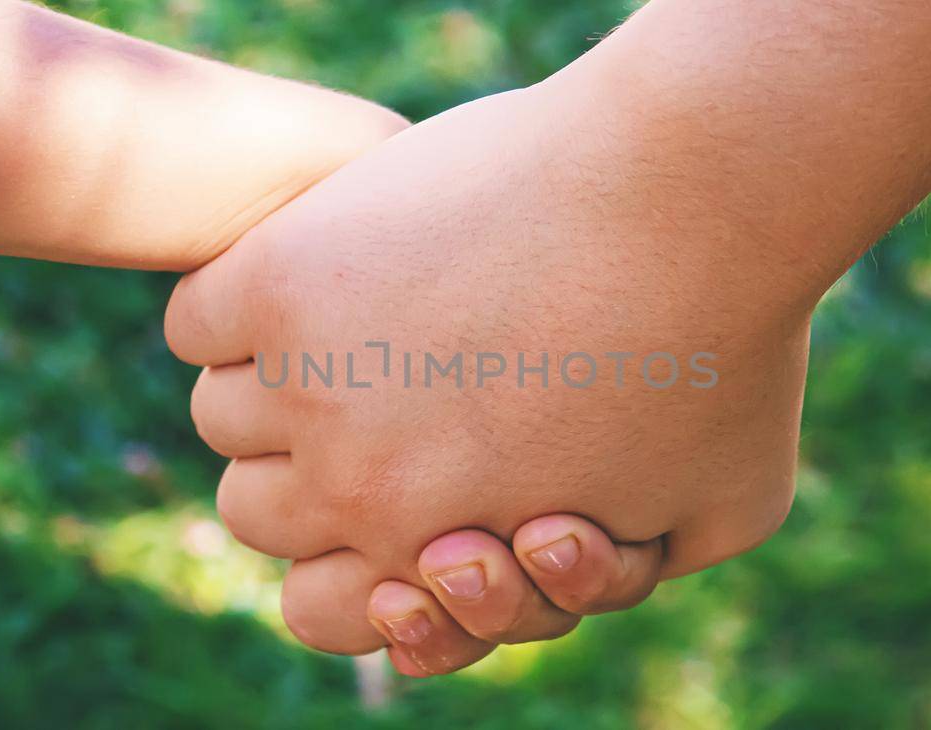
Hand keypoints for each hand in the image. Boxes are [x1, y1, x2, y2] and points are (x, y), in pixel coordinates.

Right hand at [164, 82, 810, 670]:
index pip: (318, 612)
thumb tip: (539, 558)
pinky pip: (198, 323)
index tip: (411, 496)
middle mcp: (352, 488)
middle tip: (387, 395)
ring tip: (365, 319)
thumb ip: (617, 567)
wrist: (692, 192)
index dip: (354, 562)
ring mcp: (307, 382)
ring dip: (274, 379)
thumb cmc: (732, 350)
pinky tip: (318, 271)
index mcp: (437, 560)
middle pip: (253, 511)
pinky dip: (237, 307)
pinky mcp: (280, 277)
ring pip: (220, 415)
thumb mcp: (716, 511)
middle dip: (314, 469)